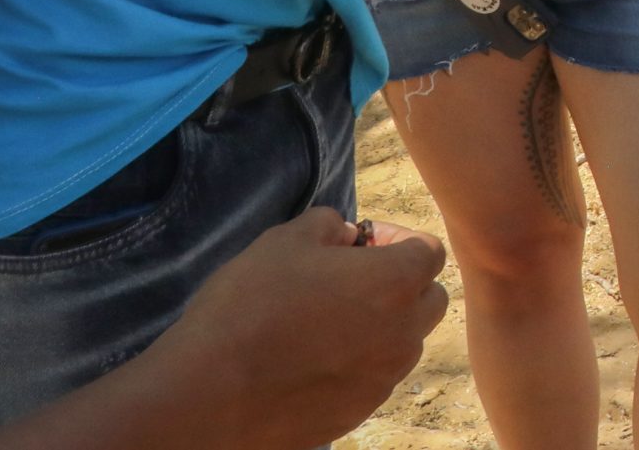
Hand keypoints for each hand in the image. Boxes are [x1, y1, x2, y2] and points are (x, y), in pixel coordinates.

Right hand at [142, 208, 447, 449]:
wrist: (208, 394)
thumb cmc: (248, 306)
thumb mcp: (286, 240)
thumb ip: (330, 225)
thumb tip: (348, 236)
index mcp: (394, 284)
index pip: (430, 251)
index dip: (397, 238)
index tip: (360, 243)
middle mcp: (402, 335)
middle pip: (430, 299)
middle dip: (402, 283)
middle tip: (351, 280)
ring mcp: (382, 380)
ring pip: (404, 343)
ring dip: (382, 325)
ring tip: (327, 321)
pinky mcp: (358, 413)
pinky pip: (375, 378)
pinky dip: (358, 363)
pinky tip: (312, 359)